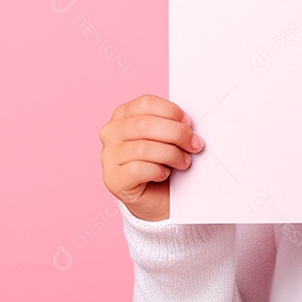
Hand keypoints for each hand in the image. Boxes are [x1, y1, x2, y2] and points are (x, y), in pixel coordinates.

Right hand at [99, 94, 204, 221]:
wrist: (157, 198)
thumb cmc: (164, 160)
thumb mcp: (167, 136)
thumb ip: (172, 124)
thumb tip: (188, 124)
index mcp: (123, 114)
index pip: (146, 103)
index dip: (171, 111)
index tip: (189, 123)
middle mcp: (110, 132)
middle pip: (145, 125)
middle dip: (176, 134)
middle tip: (194, 145)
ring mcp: (108, 156)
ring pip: (143, 148)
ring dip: (172, 154)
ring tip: (184, 162)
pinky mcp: (112, 179)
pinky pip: (138, 169)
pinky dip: (158, 170)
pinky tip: (164, 173)